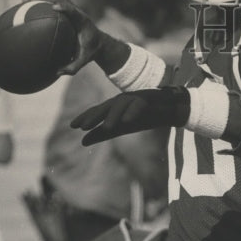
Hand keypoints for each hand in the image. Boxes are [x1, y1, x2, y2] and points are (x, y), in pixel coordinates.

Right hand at [26, 0, 104, 74]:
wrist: (98, 42)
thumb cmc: (89, 51)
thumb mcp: (83, 61)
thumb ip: (73, 67)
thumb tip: (57, 72)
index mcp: (83, 22)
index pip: (74, 12)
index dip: (65, 7)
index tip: (54, 7)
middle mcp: (77, 12)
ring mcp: (72, 9)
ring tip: (25, 0)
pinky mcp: (68, 9)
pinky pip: (54, 1)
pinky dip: (42, 1)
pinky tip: (29, 7)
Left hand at [71, 87, 190, 144]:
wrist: (168, 108)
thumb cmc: (143, 117)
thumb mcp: (121, 128)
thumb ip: (102, 134)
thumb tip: (82, 142)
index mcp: (115, 107)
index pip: (98, 111)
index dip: (86, 117)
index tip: (73, 126)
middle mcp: (122, 100)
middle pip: (105, 107)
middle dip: (94, 116)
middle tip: (82, 126)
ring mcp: (135, 98)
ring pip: (120, 106)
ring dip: (112, 116)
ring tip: (106, 128)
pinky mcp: (148, 99)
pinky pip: (138, 105)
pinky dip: (132, 112)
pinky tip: (127, 121)